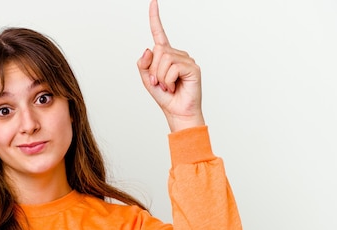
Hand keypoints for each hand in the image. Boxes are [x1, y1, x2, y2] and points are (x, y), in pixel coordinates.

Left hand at [137, 0, 204, 131]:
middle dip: (153, 70)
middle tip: (159, 83)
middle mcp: (177, 54)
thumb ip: (143, 65)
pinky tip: (174, 86)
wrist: (178, 112)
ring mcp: (186, 60)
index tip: (153, 2)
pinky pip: (172, 68)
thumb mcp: (147, 81)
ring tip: (168, 86)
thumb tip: (148, 48)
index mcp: (165, 56)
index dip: (155, 18)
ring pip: (164, 60)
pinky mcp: (193, 68)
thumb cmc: (165, 97)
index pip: (159, 34)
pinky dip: (168, 80)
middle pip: (157, 50)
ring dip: (160, 77)